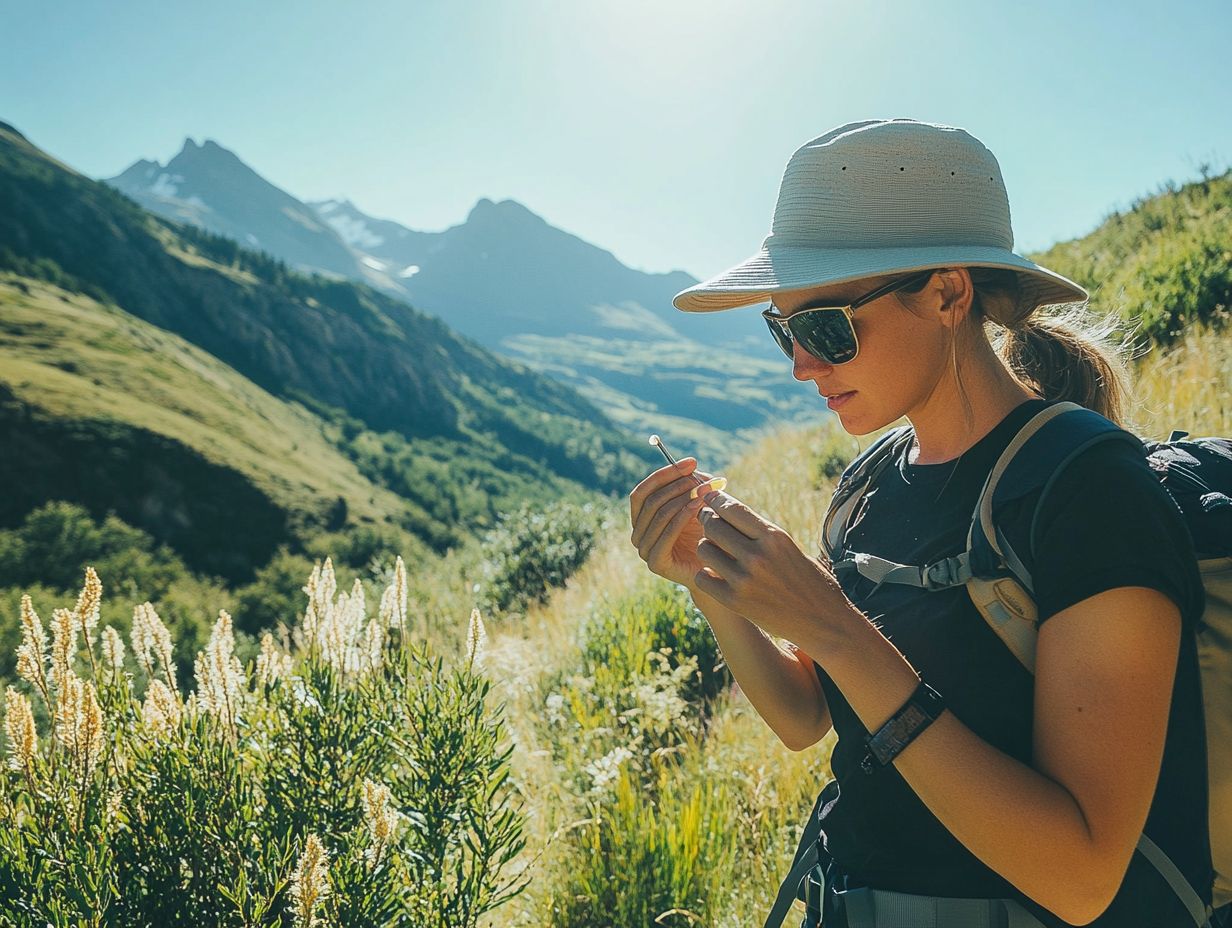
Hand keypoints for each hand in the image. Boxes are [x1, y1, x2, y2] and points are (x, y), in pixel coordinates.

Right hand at [629, 457, 715, 586]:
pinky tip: (699, 507)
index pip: (643, 490)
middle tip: (699, 476)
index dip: (665, 473)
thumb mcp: (701, 505)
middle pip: (650, 500)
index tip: (691, 462)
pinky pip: (666, 533)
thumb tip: (692, 466)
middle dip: (676, 484)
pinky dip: (681, 516)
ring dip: (682, 497)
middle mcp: (638, 533)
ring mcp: (644, 549)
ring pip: (658, 513)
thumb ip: (694, 486)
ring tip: (704, 490)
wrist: (718, 572)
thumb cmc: (709, 536)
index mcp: (642, 519)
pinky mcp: (655, 563)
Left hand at [693, 490, 854, 643]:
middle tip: (707, 522)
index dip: (716, 501)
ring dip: (706, 547)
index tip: (709, 498)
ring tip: (713, 550)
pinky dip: (705, 574)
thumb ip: (761, 533)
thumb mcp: (790, 548)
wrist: (823, 623)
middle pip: (713, 526)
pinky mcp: (735, 602)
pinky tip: (714, 575)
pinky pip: (702, 578)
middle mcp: (758, 555)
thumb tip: (729, 512)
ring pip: (704, 550)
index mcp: (775, 537)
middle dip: (707, 521)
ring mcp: (744, 580)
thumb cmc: (810, 581)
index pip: (732, 509)